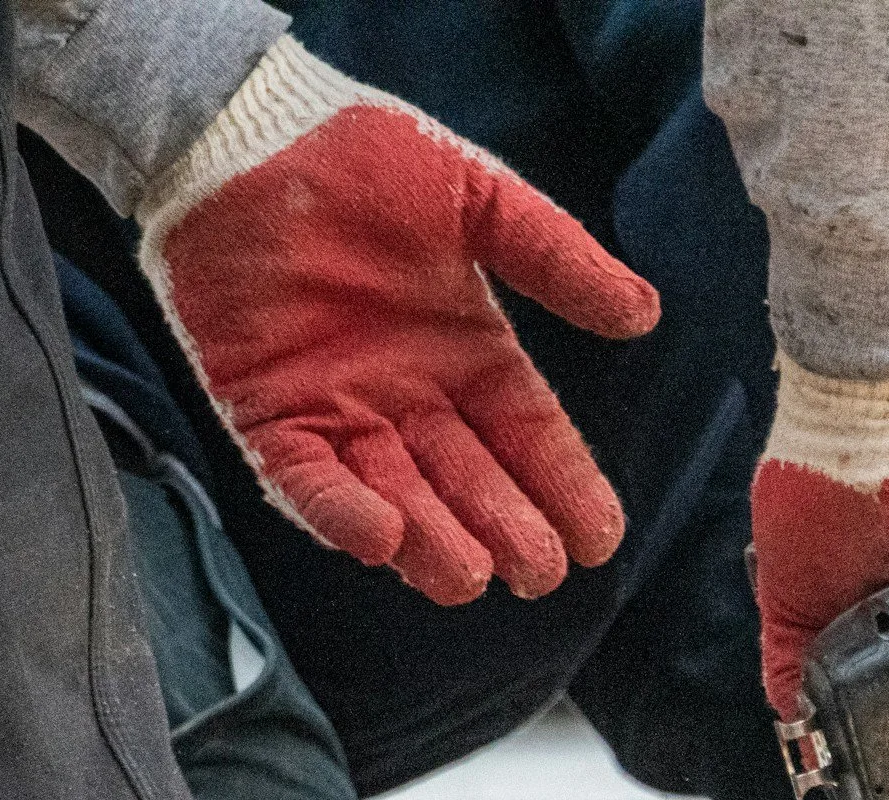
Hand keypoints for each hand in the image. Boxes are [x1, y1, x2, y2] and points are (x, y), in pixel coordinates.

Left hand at [138, 39, 658, 604]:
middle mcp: (406, 396)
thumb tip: (643, 315)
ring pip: (393, 496)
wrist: (245, 131)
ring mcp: (335, 410)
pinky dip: (340, 512)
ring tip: (471, 579)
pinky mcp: (265, 413)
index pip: (527, 435)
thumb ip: (555, 259)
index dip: (563, 486)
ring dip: (431, 542)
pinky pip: (305, 479)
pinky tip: (383, 540)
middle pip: (467, 481)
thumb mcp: (478, 197)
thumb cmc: (359, 154)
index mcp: (464, 351)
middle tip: (540, 573)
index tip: (599, 539)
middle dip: (505, 529)